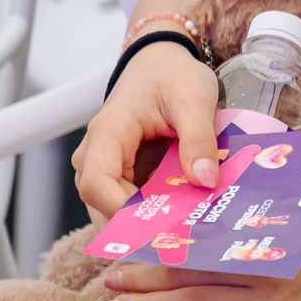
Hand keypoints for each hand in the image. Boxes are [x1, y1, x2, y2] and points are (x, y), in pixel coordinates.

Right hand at [74, 41, 222, 216]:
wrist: (160, 63)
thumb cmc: (172, 75)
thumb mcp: (194, 98)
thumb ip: (199, 138)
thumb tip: (204, 182)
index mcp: (108, 132)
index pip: (97, 182)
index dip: (121, 209)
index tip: (158, 224)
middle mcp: (95, 153)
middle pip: (101, 203)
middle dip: (136, 225)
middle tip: (178, 238)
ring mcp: (105, 166)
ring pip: (112, 208)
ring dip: (144, 222)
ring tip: (182, 233)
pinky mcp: (119, 174)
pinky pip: (126, 201)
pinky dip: (150, 213)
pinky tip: (179, 219)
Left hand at [95, 193, 300, 300]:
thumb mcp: (297, 191)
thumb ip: (252, 192)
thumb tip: (208, 180)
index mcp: (267, 227)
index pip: (199, 237)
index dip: (158, 243)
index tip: (125, 244)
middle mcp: (268, 267)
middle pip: (190, 274)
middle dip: (142, 279)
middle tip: (106, 281)